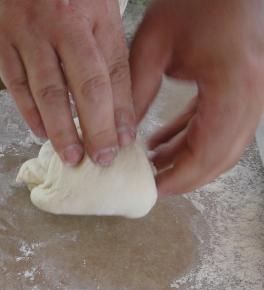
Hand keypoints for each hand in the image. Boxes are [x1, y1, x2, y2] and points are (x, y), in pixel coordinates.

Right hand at [0, 0, 134, 165]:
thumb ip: (101, 28)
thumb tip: (115, 81)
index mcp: (94, 11)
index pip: (115, 68)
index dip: (122, 108)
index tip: (126, 138)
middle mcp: (64, 24)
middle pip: (86, 86)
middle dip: (97, 128)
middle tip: (103, 158)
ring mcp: (28, 34)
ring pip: (49, 92)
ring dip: (62, 129)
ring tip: (72, 157)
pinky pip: (16, 84)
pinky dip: (29, 112)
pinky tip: (40, 131)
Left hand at [131, 0, 263, 195]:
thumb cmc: (192, 1)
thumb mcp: (153, 45)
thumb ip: (136, 92)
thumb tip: (119, 136)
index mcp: (233, 85)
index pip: (209, 151)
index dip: (181, 177)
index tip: (153, 189)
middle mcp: (252, 94)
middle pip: (222, 156)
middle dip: (186, 176)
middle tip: (151, 187)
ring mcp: (253, 91)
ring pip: (223, 144)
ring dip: (187, 159)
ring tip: (149, 167)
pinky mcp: (243, 87)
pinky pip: (219, 125)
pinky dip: (191, 138)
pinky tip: (159, 145)